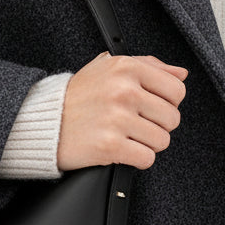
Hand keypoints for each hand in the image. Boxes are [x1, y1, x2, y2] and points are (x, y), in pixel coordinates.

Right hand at [56, 51, 187, 171]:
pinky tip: (122, 149)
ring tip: (127, 136)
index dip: (167, 102)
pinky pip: (147, 159)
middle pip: (172, 118)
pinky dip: (137, 159)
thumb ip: (148, 66)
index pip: (177, 89)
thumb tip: (181, 73)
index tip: (151, 106)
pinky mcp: (110, 145)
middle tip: (136, 123)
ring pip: (162, 140)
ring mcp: (117, 118)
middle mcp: (124, 90)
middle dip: (157, 125)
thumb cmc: (78, 95)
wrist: (44, 121)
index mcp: (126, 67)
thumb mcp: (109, 68)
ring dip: (147, 143)